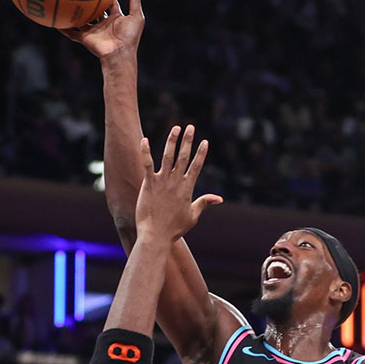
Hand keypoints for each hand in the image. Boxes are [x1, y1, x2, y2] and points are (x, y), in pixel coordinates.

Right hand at [60, 0, 144, 59]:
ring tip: (67, 1)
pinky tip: (56, 22)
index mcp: (116, 18)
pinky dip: (64, 28)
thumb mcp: (136, 15)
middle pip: (95, 10)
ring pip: (82, 20)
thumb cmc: (130, 36)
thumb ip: (134, 0)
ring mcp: (94, 31)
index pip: (110, 4)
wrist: (119, 54)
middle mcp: (104, 24)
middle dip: (89, 2)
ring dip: (75, 13)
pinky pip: (72, 32)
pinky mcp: (85, 38)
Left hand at [133, 125, 220, 240]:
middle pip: (184, 157)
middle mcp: (176, 182)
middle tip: (191, 127)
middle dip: (188, 141)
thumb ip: (204, 203)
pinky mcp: (149, 184)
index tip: (205, 141)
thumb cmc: (174, 229)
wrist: (156, 236)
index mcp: (187, 189)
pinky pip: (147, 164)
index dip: (201, 153)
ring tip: (175, 128)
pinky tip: (144, 140)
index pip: (196, 166)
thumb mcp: (193, 216)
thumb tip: (220, 198)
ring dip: (172, 141)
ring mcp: (162, 181)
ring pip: (168, 156)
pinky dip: (145, 152)